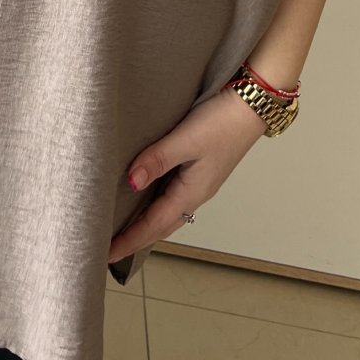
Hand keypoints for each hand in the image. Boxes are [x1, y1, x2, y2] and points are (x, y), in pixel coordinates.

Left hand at [107, 88, 267, 263]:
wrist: (252, 104)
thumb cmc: (222, 122)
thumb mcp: (186, 140)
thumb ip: (157, 160)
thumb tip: (132, 182)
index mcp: (191, 193)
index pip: (153, 225)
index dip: (129, 240)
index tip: (107, 255)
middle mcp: (195, 193)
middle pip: (160, 226)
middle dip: (135, 239)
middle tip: (109, 248)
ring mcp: (199, 182)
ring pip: (167, 212)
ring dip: (146, 224)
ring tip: (123, 229)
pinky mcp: (200, 168)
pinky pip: (172, 196)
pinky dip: (155, 205)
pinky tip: (146, 197)